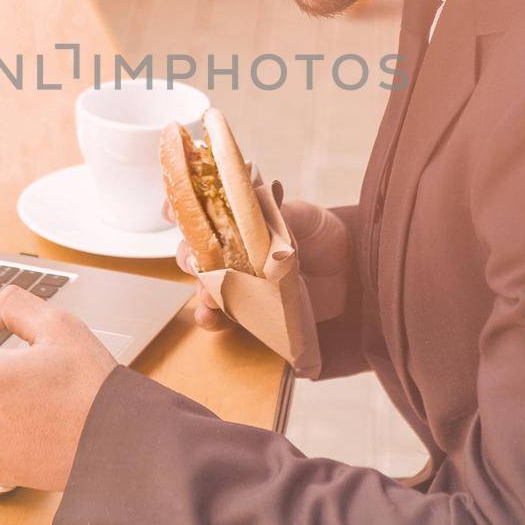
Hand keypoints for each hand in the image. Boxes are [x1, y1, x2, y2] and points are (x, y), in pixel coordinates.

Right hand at [173, 189, 350, 331]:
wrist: (353, 271)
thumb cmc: (323, 235)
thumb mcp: (307, 217)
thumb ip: (282, 213)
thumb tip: (262, 205)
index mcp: (239, 217)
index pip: (200, 209)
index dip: (181, 207)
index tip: (171, 208)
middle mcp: (232, 248)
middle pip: (195, 250)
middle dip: (189, 256)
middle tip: (195, 263)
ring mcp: (239, 279)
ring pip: (206, 285)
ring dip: (200, 290)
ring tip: (206, 296)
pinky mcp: (251, 308)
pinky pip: (225, 316)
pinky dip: (213, 319)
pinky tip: (210, 319)